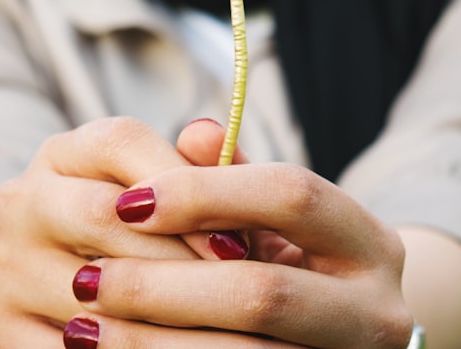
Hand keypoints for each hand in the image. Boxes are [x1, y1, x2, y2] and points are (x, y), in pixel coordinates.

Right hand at [0, 116, 246, 347]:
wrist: (52, 285)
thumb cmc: (136, 233)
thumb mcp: (163, 192)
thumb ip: (197, 167)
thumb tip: (211, 137)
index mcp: (63, 154)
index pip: (121, 142)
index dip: (186, 186)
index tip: (241, 240)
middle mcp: (21, 199)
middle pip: (103, 214)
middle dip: (180, 256)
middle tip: (240, 292)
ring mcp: (1, 265)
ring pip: (92, 292)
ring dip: (165, 317)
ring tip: (225, 334)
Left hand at [64, 121, 414, 348]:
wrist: (342, 342)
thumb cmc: (297, 266)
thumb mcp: (277, 221)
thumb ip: (234, 177)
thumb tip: (195, 133)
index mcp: (370, 244)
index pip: (293, 197)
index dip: (207, 192)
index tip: (128, 200)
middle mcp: (378, 312)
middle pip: (264, 292)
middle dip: (163, 286)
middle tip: (86, 278)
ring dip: (151, 343)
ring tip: (81, 327)